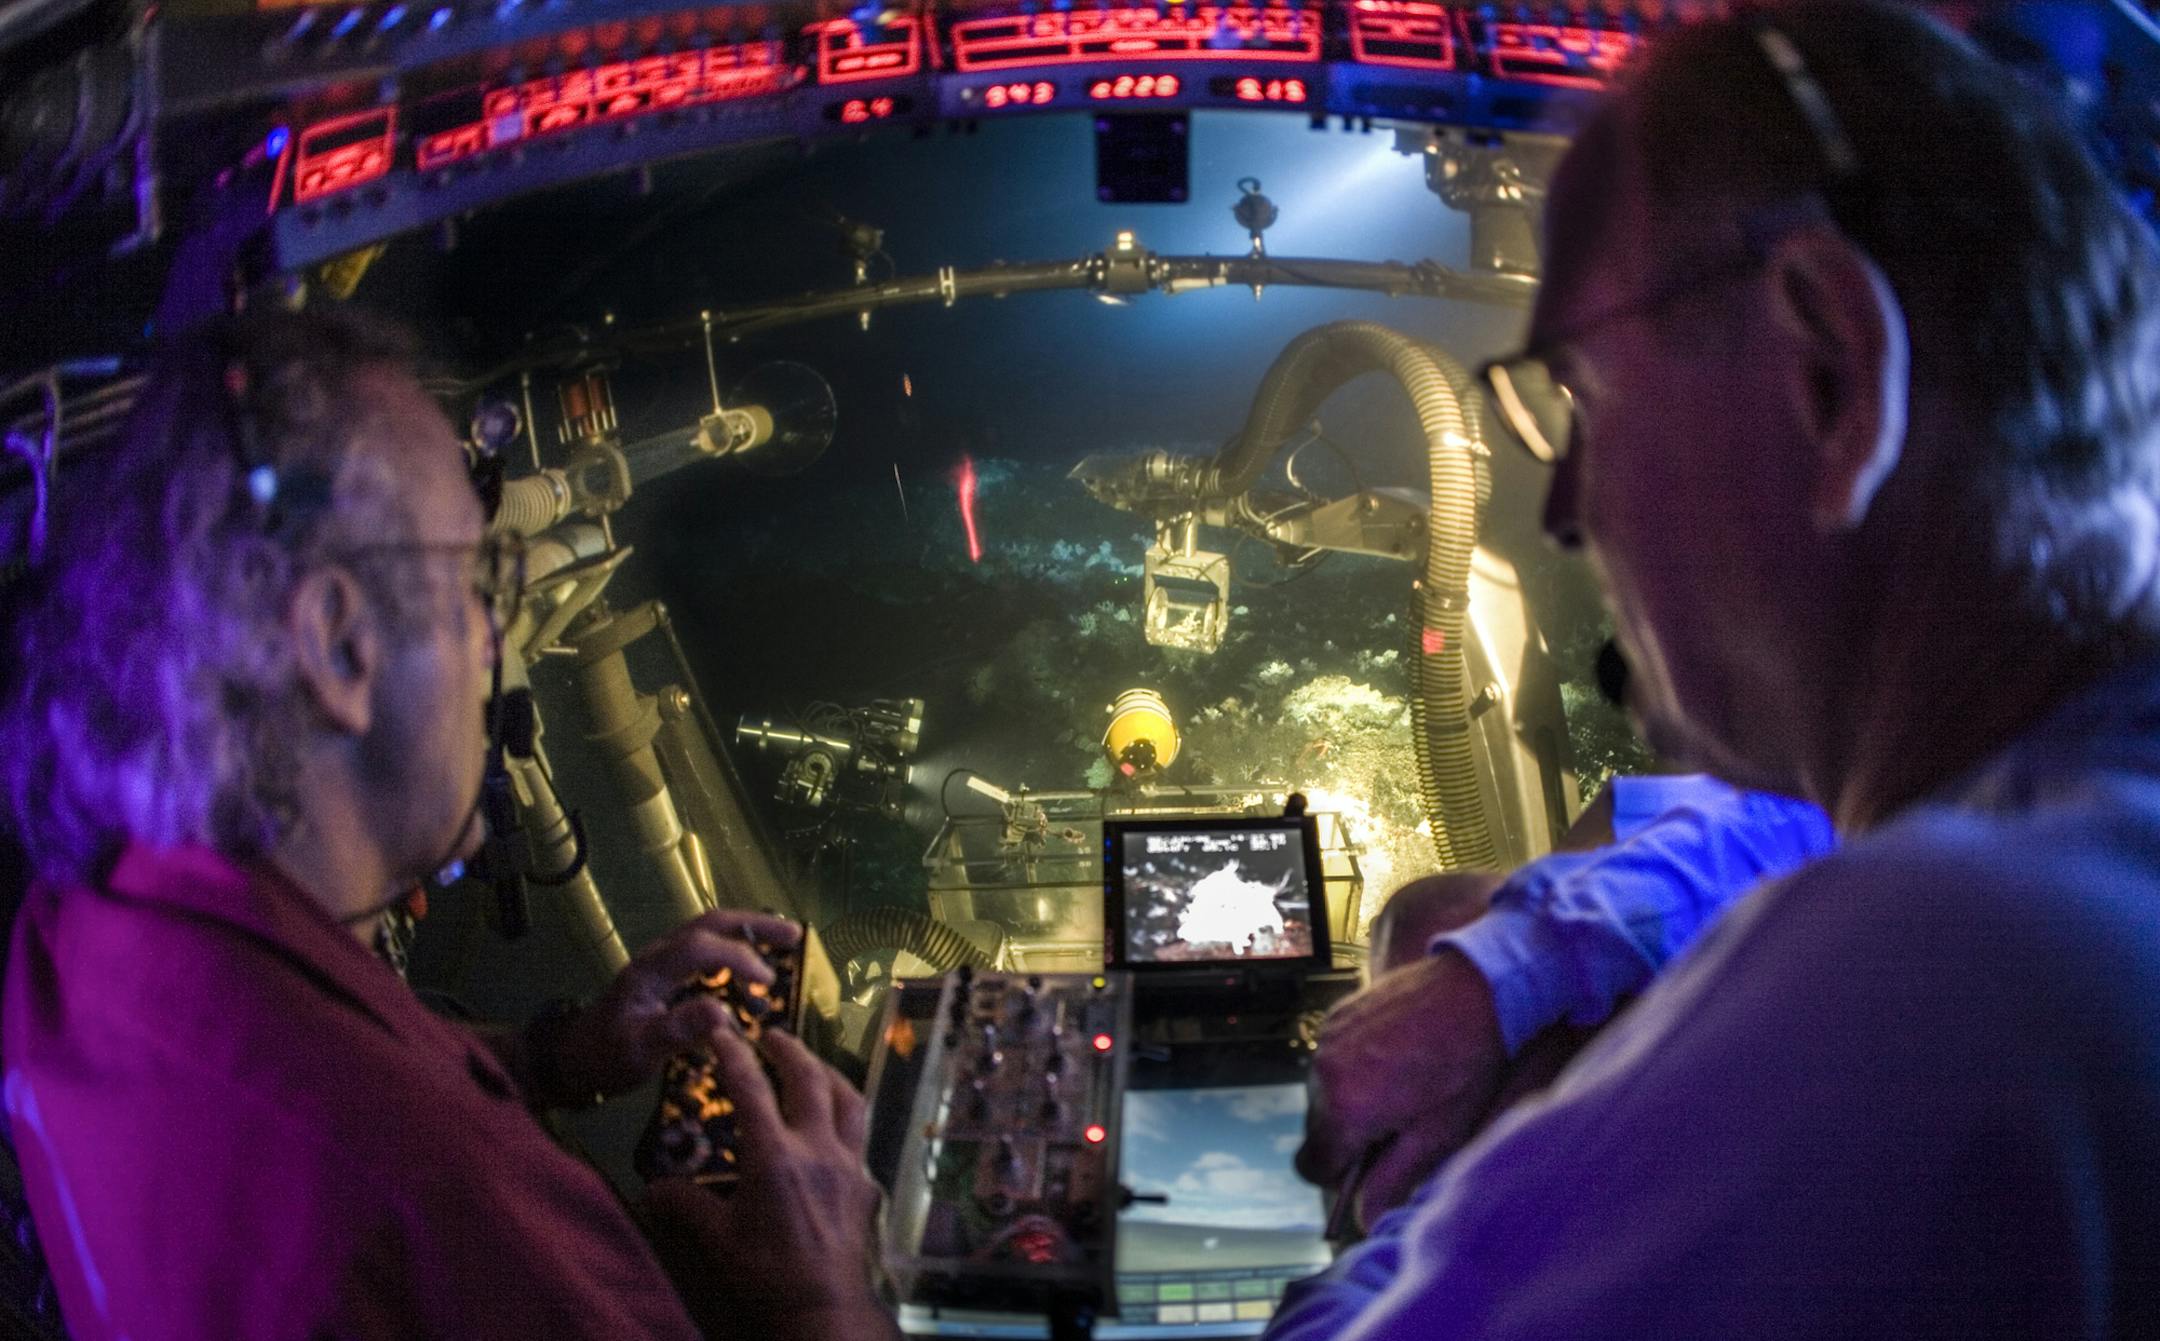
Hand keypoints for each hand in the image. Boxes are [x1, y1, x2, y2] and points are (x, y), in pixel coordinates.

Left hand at [538, 910, 801, 1106]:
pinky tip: (757, 963)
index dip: (738, 958)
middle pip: (710, 923)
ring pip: (709, 930)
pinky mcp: (668, 973)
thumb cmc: (607, 1057)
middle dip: (754, 925)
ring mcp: (663, 961)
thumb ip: (678, 1031)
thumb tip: (723, 1013)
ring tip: (786, 941)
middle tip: (795, 936)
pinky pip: (707, 948)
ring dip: (748, 931)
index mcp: (651, 971)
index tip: (768, 982)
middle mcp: (658, 956)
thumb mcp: (640, 1051)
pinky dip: (736, 947)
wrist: (574, 1059)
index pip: (701, 947)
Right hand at [641, 1029, 894, 1340]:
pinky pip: (860, 1133)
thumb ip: (686, 1206)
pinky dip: (845, 1114)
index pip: (752, 1089)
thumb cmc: (766, 1272)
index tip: (722, 1030)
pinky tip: (835, 1121)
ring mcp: (848, 1162)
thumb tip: (652, 1190)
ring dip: (828, 1072)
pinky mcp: (865, 1181)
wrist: (823, 1305)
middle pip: (809, 1079)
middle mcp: (817, 1148)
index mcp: (775, 1156)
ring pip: (848, 1098)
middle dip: (789, 1049)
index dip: (734, 1054)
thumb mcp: (718, 1240)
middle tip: (772, 1034)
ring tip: (812, 1064)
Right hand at [1296, 949, 1505, 1232]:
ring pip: (1322, 1093)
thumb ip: (1393, 1179)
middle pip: (1317, 1130)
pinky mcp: (1335, 1016)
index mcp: (1347, 1112)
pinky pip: (1330, 1057)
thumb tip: (1364, 1219)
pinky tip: (1392, 1057)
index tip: (1366, 1167)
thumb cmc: (1464, 1064)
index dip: (1338, 1176)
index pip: (1312, 1167)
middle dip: (1348, 1135)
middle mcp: (1324, 1075)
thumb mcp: (1436, 1134)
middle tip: (1396, 1123)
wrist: (1474, 990)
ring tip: (1398, 1085)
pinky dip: (1352, 1066)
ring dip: (1349, 1099)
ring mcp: (1326, 1041)